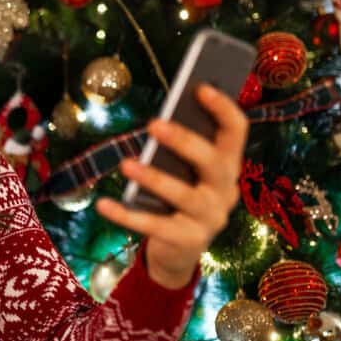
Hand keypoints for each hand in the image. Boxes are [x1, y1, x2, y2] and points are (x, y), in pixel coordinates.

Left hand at [96, 84, 249, 288]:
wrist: (179, 253)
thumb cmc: (177, 200)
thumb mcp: (184, 174)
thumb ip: (179, 152)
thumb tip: (157, 123)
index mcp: (227, 167)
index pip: (237, 132)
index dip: (223, 108)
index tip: (200, 87)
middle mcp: (225, 191)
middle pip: (211, 161)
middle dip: (183, 141)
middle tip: (152, 124)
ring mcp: (209, 218)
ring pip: (183, 195)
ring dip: (153, 178)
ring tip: (125, 164)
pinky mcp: (188, 240)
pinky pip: (154, 226)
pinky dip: (126, 215)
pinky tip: (103, 204)